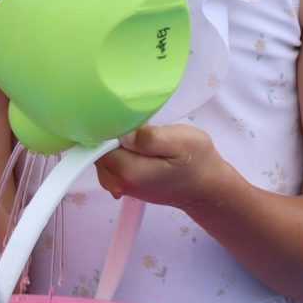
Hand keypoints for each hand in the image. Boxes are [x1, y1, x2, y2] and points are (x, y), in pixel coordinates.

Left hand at [94, 124, 226, 208]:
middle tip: (133, 122)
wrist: (206, 186)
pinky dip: (116, 152)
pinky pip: (110, 164)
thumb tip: (122, 132)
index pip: (98, 145)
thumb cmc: (196, 161)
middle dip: (108, 134)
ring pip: (101, 158)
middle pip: (96, 152)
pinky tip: (134, 145)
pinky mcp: (126, 184)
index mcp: (129, 171)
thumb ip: (149, 138)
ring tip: (136, 134)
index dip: (104, 126)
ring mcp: (121, 186)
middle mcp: (120, 182)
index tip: (120, 116)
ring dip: (112, 143)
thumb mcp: (179, 141)